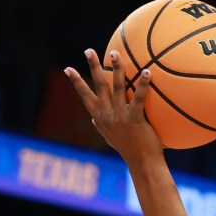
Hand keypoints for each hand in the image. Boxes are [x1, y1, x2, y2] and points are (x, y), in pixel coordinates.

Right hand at [64, 49, 163, 165]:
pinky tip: (147, 71)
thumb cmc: (130, 150)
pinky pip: (138, 98)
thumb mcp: (110, 138)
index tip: (68, 69)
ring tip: (115, 52)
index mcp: (100, 118)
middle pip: (99, 86)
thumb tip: (93, 119)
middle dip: (93, 67)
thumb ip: (101, 126)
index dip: (77, 82)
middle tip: (88, 50)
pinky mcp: (134, 120)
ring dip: (116, 68)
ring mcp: (120, 117)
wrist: (142, 164)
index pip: (85, 97)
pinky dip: (143, 84)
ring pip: (117, 87)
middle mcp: (107, 116)